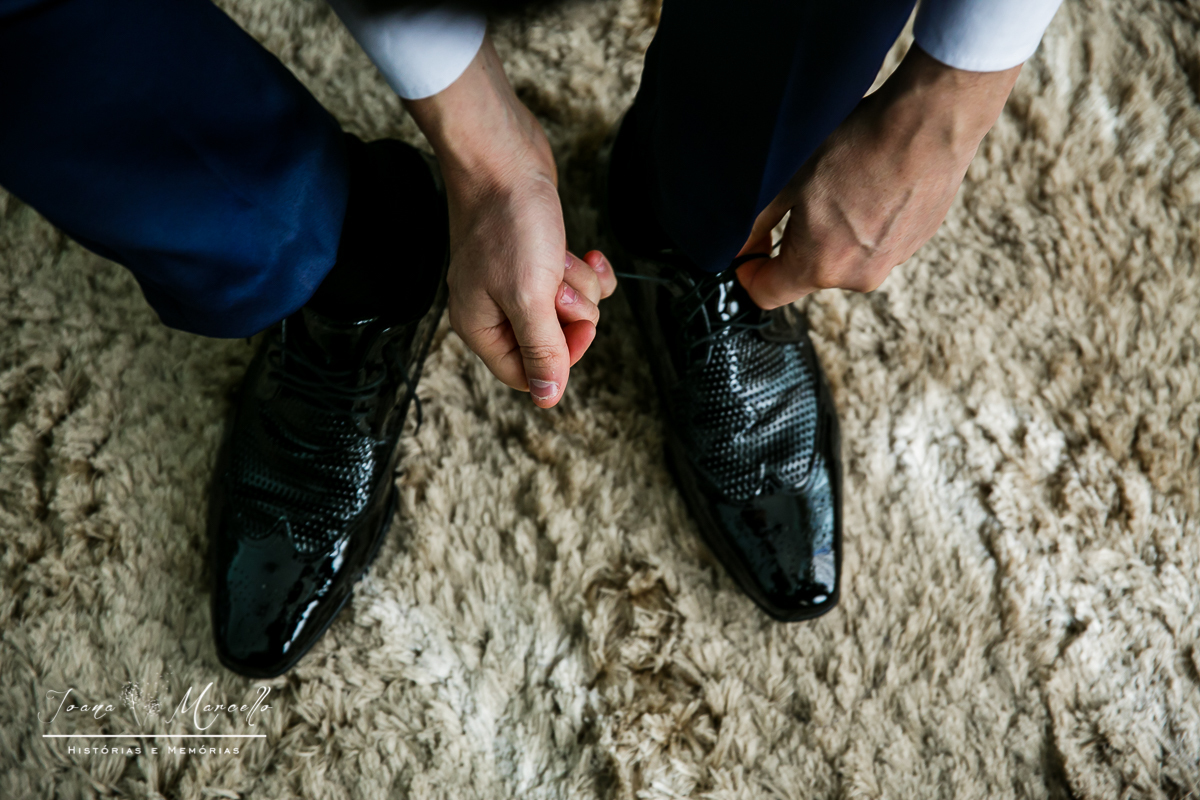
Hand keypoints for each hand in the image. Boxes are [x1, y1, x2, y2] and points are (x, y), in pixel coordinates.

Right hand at [404, 37, 615, 407]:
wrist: (505, 156)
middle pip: (552, 342)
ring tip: (563, 259)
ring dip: (579, 288)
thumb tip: (547, 398)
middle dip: (571, 315)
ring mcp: (516, 282)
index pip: (526, 374)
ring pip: (568, 311)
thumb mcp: (529, 297)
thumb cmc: (508, 222)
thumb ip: (541, 350)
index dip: (559, 359)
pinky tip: (583, 253)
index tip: (574, 326)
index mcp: (480, 326)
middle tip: (559, 286)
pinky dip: (585, 272)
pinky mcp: (537, 258)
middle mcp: (495, 309)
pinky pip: (574, 285)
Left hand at [736, 45, 1021, 308]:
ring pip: (844, 256)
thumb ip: (756, 222)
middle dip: (794, 244)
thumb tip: (740, 244)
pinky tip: (870, 183)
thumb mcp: (787, 178)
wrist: (929, 123)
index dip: (748, 273)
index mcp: (819, 267)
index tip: (748, 250)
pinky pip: (876, 242)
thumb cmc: (856, 146)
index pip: (767, 294)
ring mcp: (892, 262)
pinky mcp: (917, 242)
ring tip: (841, 184)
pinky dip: (866, 221)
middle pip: (807, 274)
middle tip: (797, 198)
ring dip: (833, 231)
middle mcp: (857, 277)